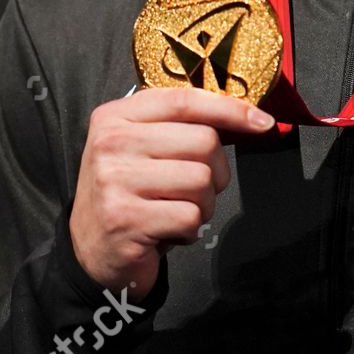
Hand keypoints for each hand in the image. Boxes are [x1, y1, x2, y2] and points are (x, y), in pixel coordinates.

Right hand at [70, 88, 273, 298]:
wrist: (91, 253)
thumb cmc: (130, 195)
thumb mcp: (143, 149)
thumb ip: (181, 127)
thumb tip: (248, 116)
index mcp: (115, 116)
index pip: (186, 100)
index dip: (230, 109)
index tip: (262, 123)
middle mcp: (111, 142)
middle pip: (203, 141)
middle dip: (214, 172)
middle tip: (192, 191)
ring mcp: (115, 180)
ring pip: (201, 181)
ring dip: (202, 205)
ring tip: (174, 211)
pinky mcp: (125, 218)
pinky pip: (190, 217)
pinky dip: (189, 231)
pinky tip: (166, 232)